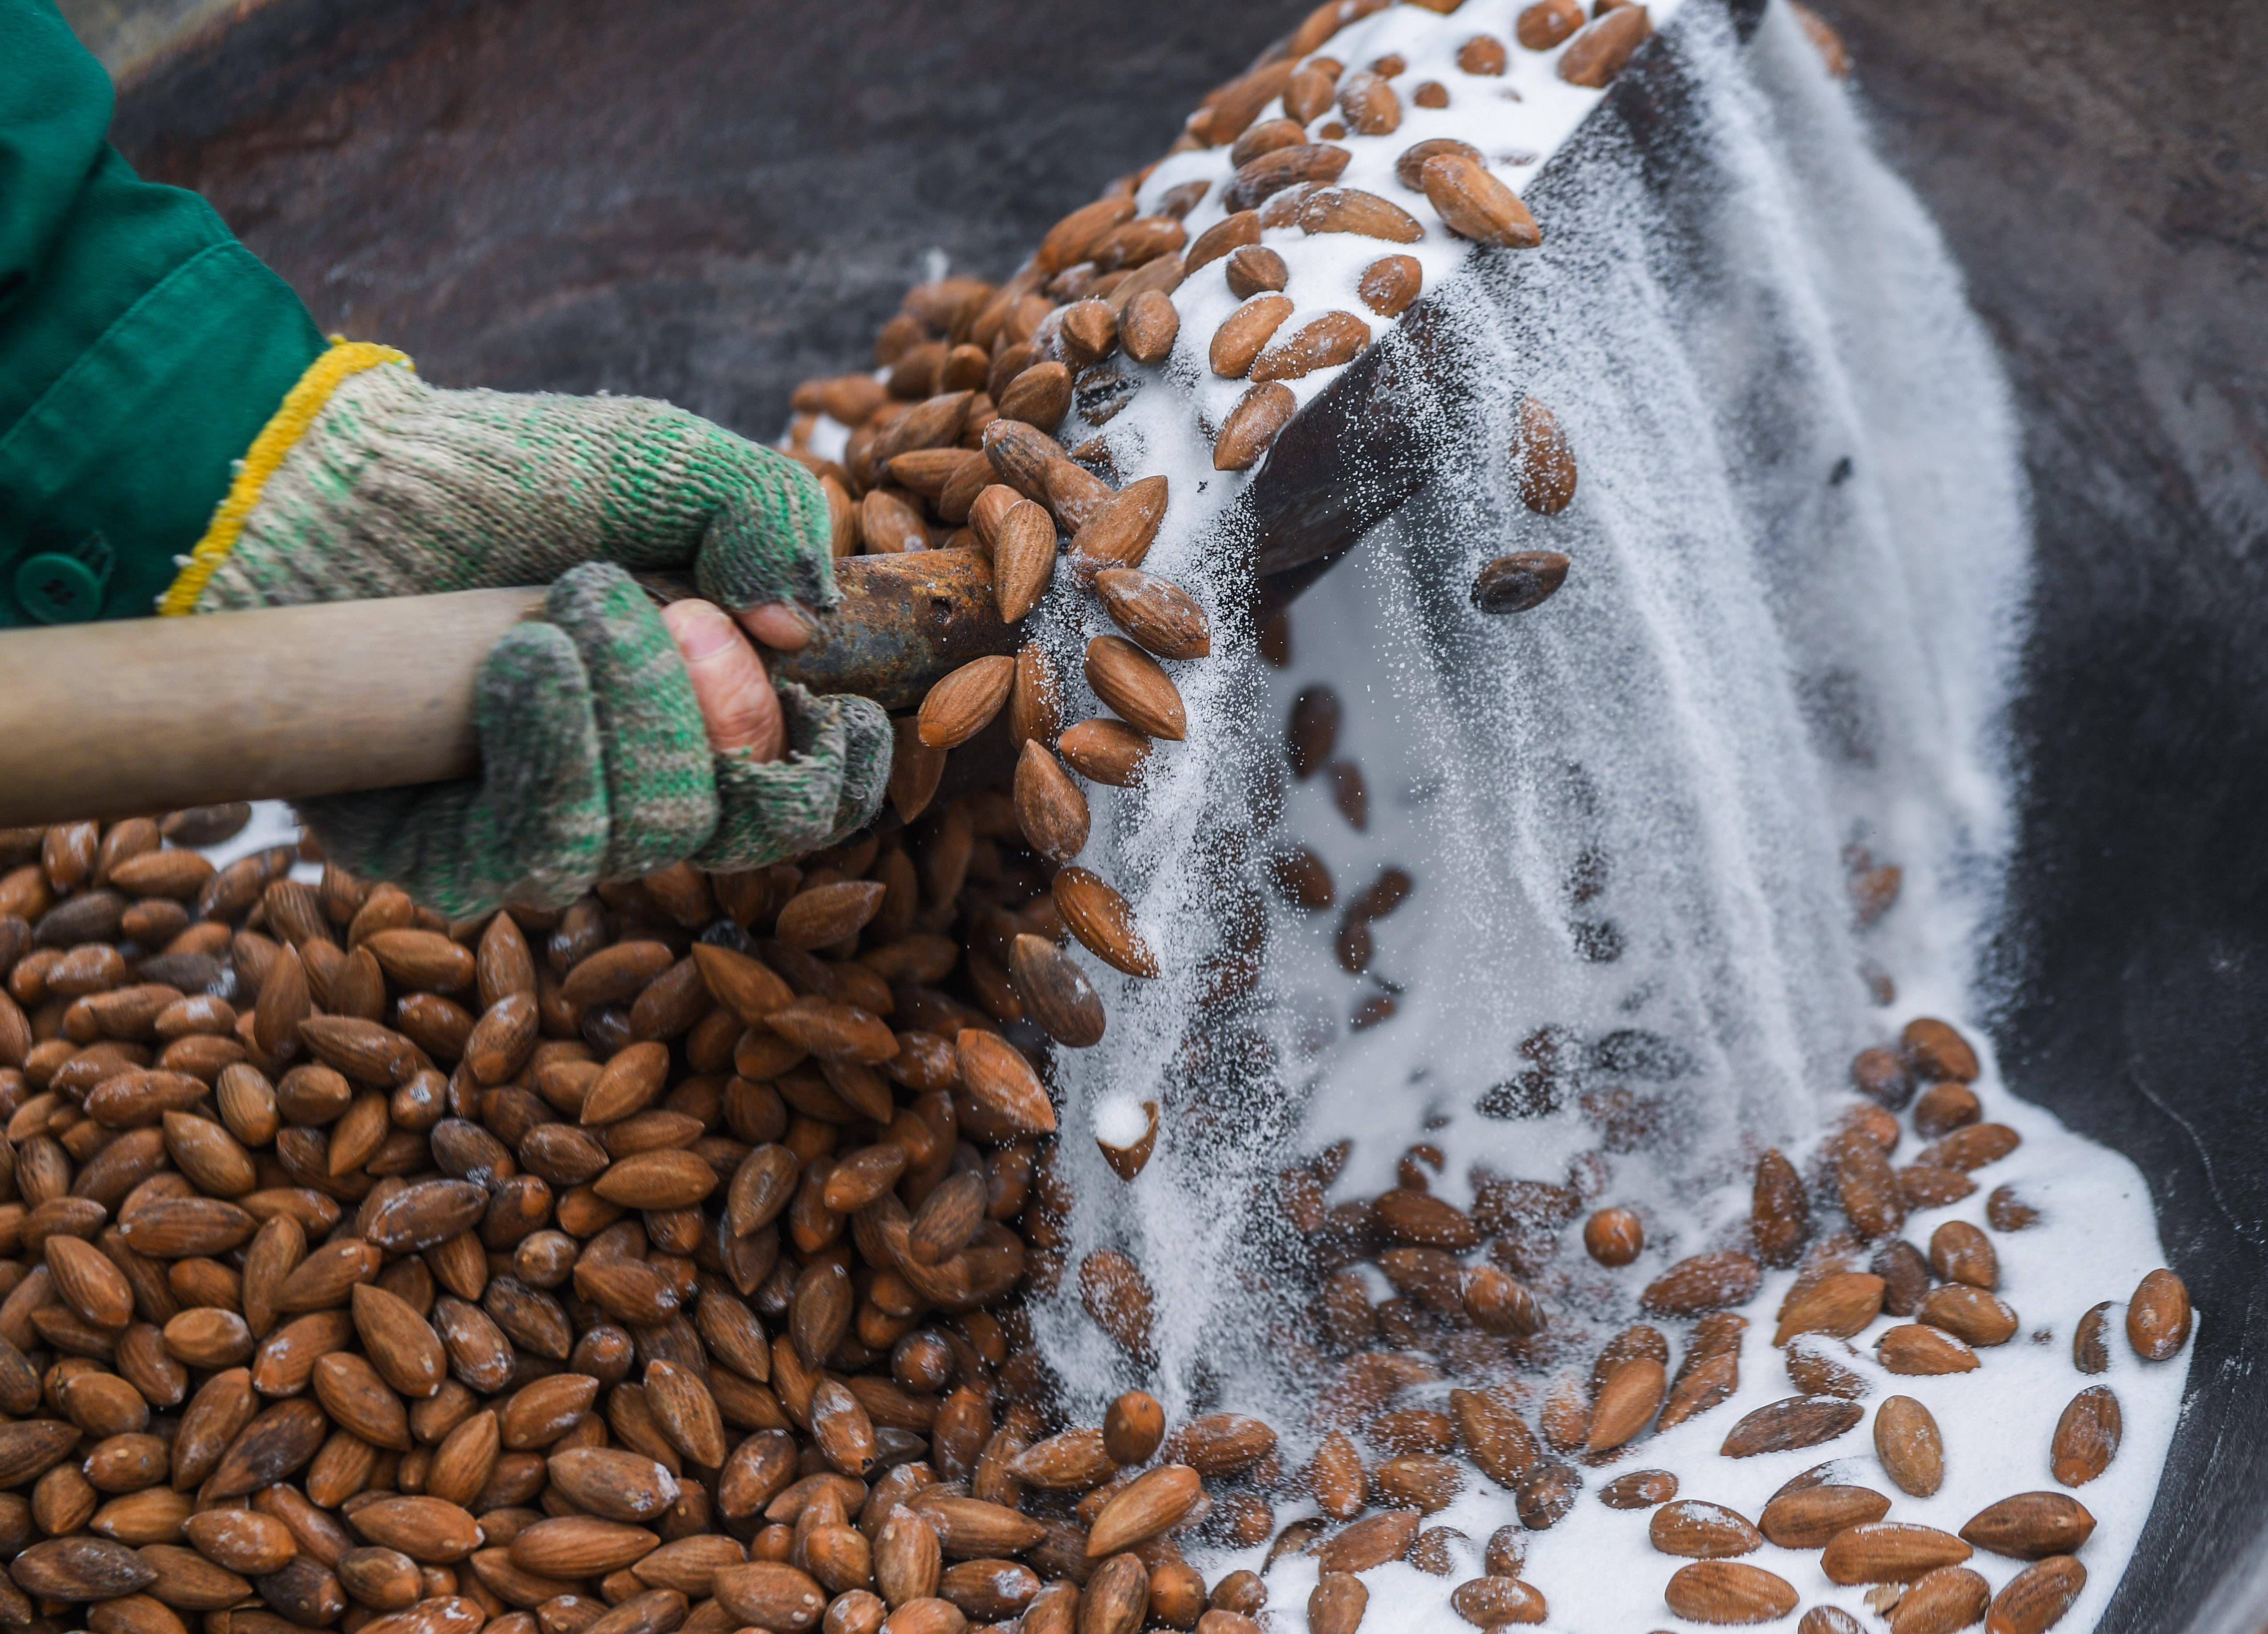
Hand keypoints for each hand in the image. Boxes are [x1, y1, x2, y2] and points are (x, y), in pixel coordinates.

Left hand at [185, 352, 890, 913]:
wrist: (339, 484)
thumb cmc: (510, 476)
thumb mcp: (668, 462)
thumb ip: (768, 511)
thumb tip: (802, 627)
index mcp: (704, 717)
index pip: (806, 798)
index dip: (837, 774)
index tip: (836, 713)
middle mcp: (635, 791)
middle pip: (743, 827)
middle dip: (718, 711)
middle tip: (659, 610)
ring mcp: (544, 832)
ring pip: (647, 840)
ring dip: (627, 710)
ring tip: (559, 613)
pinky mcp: (448, 859)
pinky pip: (539, 851)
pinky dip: (551, 749)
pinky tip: (520, 665)